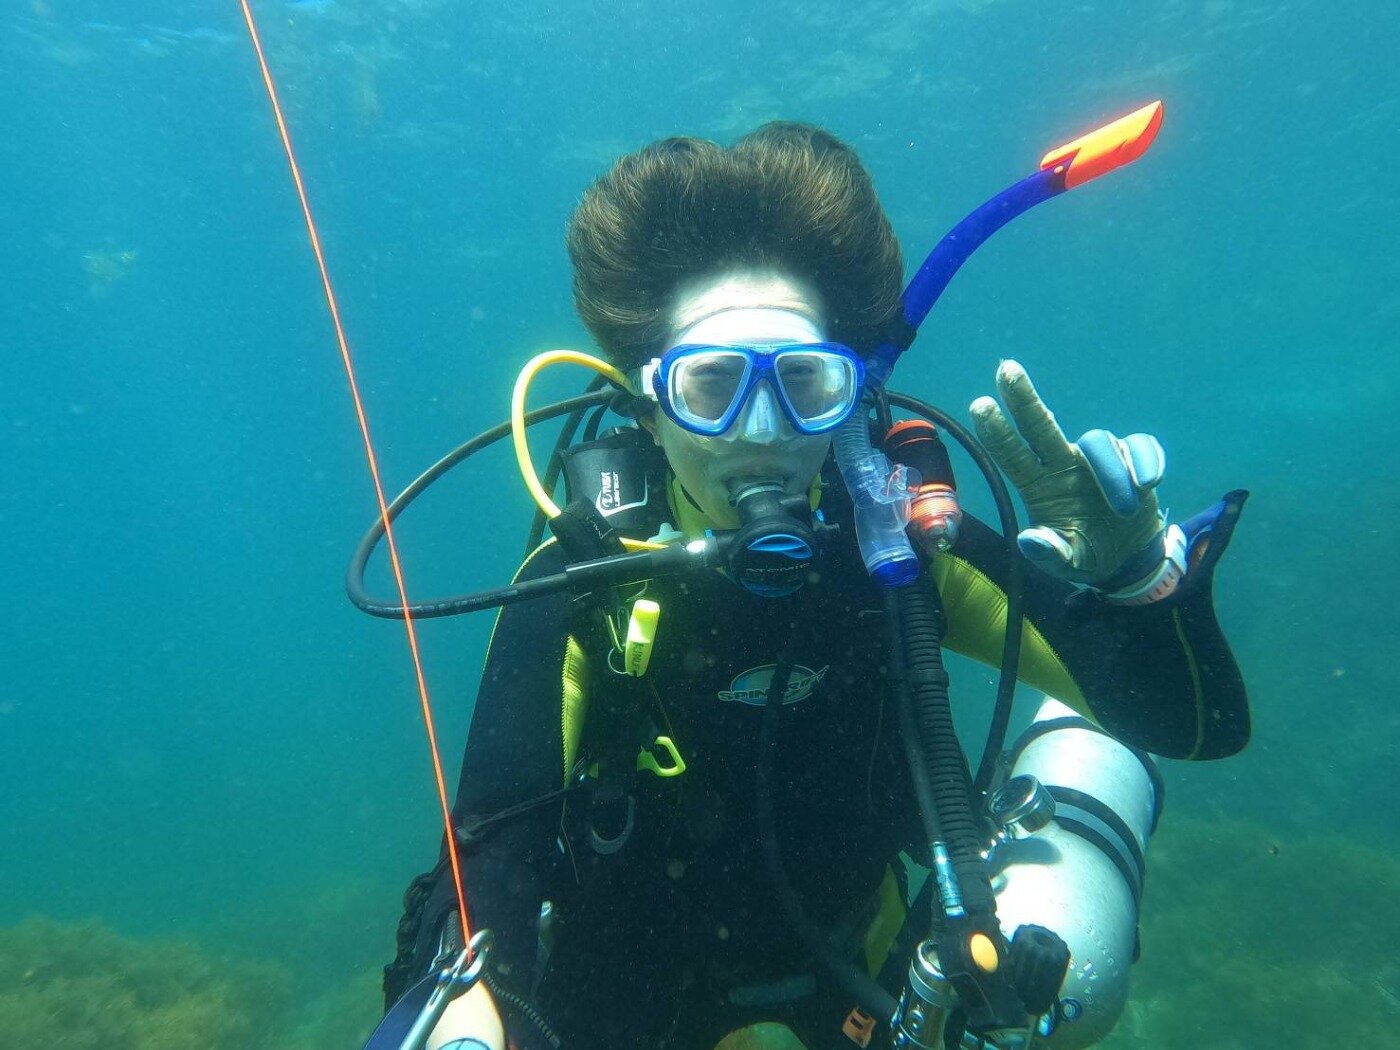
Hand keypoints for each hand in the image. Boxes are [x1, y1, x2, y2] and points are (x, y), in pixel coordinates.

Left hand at [970, 360, 1168, 591]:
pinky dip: (1145, 461)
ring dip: (1113, 472)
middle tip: (1006, 369)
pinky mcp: (1131, 461)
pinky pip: (1138, 446)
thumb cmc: (1086, 555)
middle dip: (1023, 397)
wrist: (1127, 560)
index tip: (980, 405)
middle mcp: (1061, 465)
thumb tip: (1029, 540)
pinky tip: (1148, 483)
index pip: (1012, 454)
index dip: (998, 431)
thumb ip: (1049, 553)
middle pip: (1039, 424)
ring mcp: (1095, 461)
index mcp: (1038, 486)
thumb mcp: (1066, 564)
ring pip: (1097, 441)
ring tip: (1125, 508)